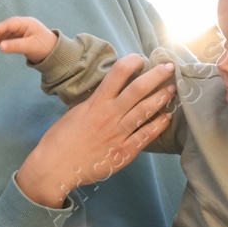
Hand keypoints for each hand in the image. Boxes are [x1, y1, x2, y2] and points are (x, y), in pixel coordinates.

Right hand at [0, 16, 58, 63]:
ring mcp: (19, 32)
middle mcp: (21, 26)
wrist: (55, 54)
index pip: (8, 24)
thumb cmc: (45, 47)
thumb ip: (15, 46)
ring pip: (2, 35)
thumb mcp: (30, 46)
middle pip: (3, 30)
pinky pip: (5, 40)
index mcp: (25, 23)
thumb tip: (0, 46)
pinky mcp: (18, 39)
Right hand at [15, 54, 175, 206]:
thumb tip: (110, 93)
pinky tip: (167, 117)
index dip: (131, 63)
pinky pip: (145, 136)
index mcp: (95, 103)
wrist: (55, 168)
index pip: (117, 75)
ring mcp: (118, 135)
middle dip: (156, 76)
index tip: (140, 58)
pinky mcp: (124, 153)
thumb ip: (95, 103)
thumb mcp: (75, 113)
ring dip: (161, 98)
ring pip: (145, 111)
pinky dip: (158, 125)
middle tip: (168, 66)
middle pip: (137, 90)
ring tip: (172, 88)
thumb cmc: (60, 140)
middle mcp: (109, 116)